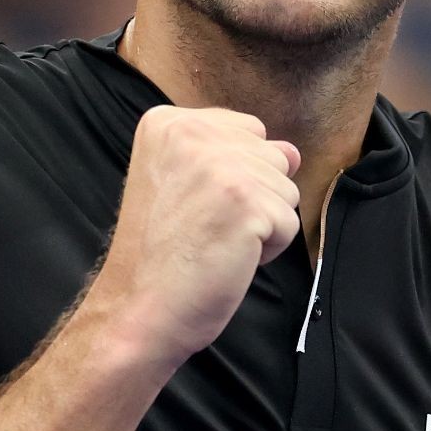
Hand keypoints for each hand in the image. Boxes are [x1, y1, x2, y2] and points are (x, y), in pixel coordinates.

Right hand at [86, 106, 300, 368]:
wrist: (138, 308)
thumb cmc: (161, 255)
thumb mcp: (188, 183)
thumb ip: (236, 155)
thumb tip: (291, 152)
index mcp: (168, 123)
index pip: (247, 130)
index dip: (234, 175)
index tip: (193, 204)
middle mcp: (191, 133)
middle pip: (270, 155)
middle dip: (252, 197)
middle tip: (203, 226)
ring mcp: (219, 165)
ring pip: (285, 189)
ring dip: (261, 223)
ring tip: (214, 240)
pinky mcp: (246, 201)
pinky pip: (288, 222)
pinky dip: (267, 250)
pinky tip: (227, 257)